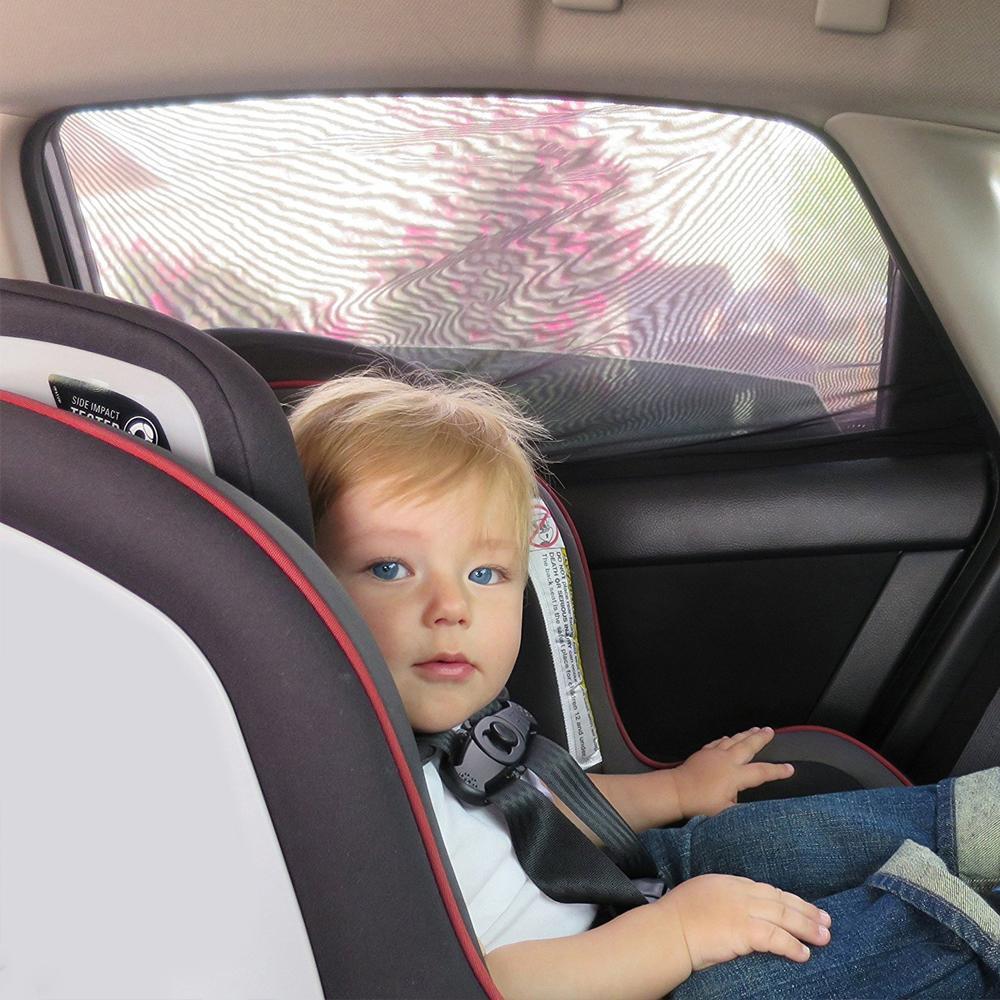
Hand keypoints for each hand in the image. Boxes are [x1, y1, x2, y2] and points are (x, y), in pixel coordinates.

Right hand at [660, 873, 831, 971]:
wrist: (668, 930)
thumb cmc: (677, 918)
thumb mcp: (701, 897)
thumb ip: (721, 900)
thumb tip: (733, 912)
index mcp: (729, 883)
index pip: (766, 890)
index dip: (788, 899)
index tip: (803, 906)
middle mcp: (739, 892)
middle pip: (781, 899)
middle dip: (806, 910)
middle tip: (826, 920)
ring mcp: (743, 910)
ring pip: (785, 916)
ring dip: (807, 927)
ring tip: (824, 937)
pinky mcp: (744, 930)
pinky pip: (776, 937)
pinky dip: (792, 945)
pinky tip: (804, 954)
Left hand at [673, 727, 793, 816]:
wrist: (676, 791)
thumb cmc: (701, 804)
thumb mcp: (725, 812)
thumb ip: (738, 804)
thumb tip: (740, 795)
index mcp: (736, 776)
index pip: (762, 772)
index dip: (778, 771)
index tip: (791, 768)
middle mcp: (728, 760)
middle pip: (748, 746)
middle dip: (761, 738)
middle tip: (770, 730)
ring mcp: (714, 754)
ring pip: (734, 740)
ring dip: (746, 734)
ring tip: (755, 728)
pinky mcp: (703, 752)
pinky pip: (719, 742)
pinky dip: (727, 739)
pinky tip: (729, 737)